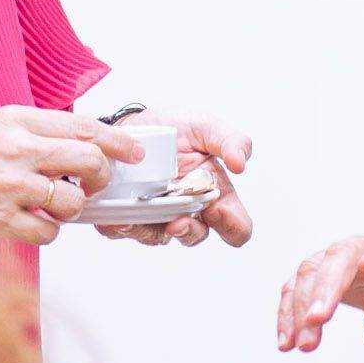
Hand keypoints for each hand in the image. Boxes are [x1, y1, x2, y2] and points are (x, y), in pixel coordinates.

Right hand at [0, 106, 142, 244]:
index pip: (83, 127)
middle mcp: (16, 150)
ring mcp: (9, 187)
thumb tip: (83, 144)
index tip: (132, 151)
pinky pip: (48, 232)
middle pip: (88, 161)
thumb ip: (37, 132)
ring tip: (50, 204)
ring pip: (72, 202)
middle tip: (94, 184)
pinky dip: (47, 230)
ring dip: (70, 208)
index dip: (116, 140)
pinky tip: (30, 221)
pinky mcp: (0, 220)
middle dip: (100, 176)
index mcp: (17, 120)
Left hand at [93, 115, 256, 248]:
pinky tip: (122, 215)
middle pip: (196, 237)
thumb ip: (231, 140)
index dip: (232, 226)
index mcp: (214, 191)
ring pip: (160, 238)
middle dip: (188, 231)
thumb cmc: (173, 126)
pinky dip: (126, 225)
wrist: (132, 123)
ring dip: (152, 231)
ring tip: (143, 214)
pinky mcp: (132, 214)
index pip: (236, 226)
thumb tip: (241, 164)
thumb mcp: (205, 125)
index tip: (217, 210)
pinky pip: (130, 231)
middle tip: (177, 221)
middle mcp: (189, 208)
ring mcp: (160, 214)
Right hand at [274, 223, 363, 351]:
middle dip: (325, 285)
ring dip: (302, 305)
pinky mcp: (334, 276)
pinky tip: (287, 341)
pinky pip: (302, 286)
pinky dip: (290, 310)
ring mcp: (349, 260)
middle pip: (341, 255)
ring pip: (313, 269)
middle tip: (317, 322)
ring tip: (299, 345)